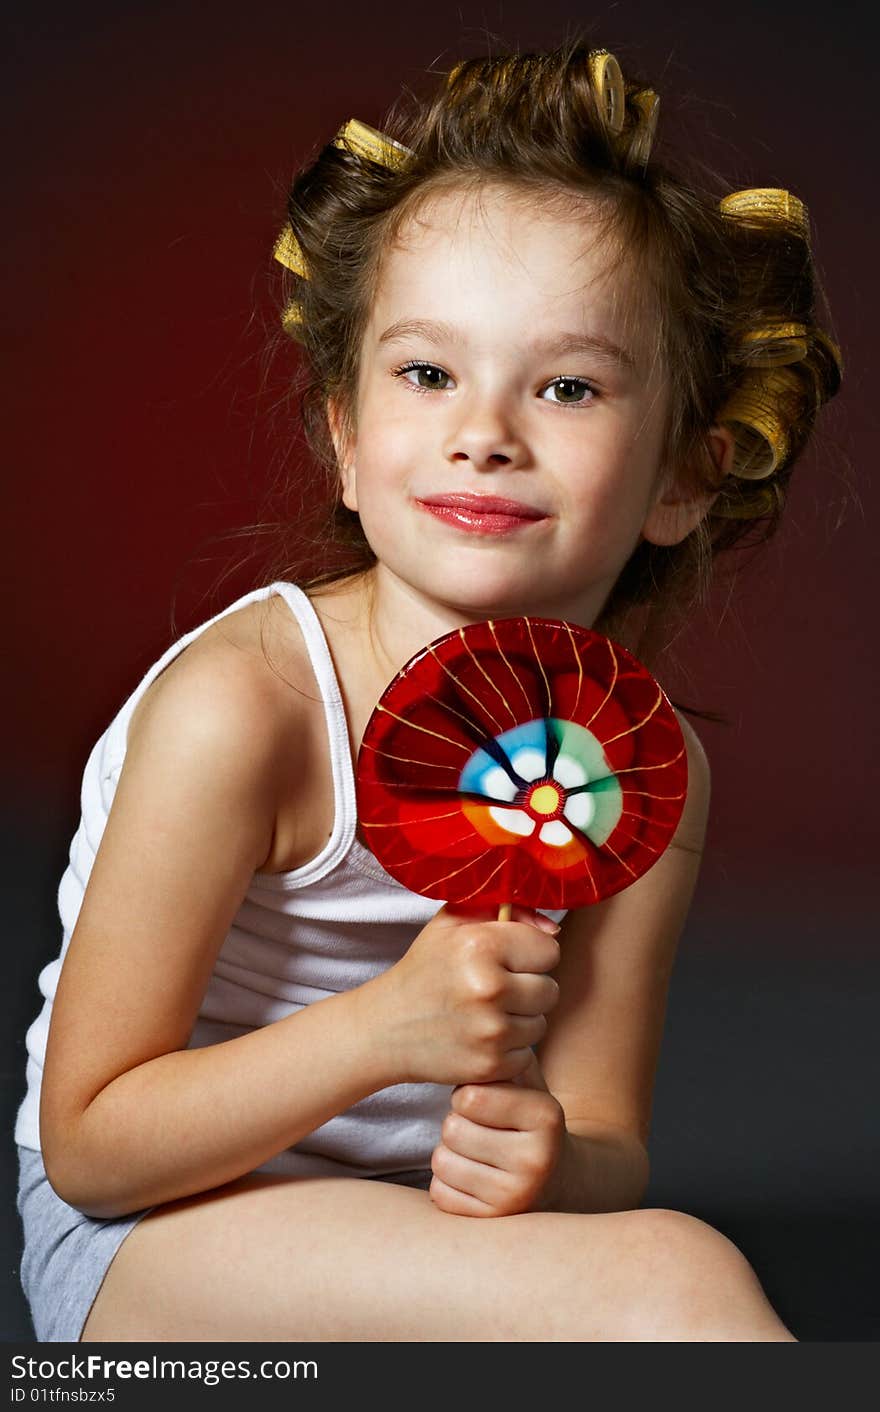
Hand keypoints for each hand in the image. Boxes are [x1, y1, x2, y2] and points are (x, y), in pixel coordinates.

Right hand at [369, 903, 559, 1086]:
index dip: (529, 955)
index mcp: (482, 945)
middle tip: (492, 989)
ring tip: (484, 1013)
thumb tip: (553, 929)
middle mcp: (489, 987)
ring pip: (540, 1024)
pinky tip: (480, 1037)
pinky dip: (508, 1049)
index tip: (504, 960)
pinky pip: (526, 1054)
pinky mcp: (489, 1066)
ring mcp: (490, 1031)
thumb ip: (508, 909)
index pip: (550, 950)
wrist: (386, 1027)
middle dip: (527, 989)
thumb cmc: (426, 968)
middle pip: (550, 989)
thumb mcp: (454, 923)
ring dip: (519, 1020)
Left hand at [429, 1051, 567, 1216]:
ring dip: (449, 1153)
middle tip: (477, 1129)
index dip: (466, 1094)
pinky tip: (472, 1178)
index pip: (469, 1097)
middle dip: (457, 1123)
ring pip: (442, 1162)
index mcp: (546, 1117)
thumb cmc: (529, 1120)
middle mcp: (535, 1161)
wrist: (562, 1180)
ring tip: (475, 1152)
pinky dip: (447, 1183)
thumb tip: (460, 1035)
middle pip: (452, 1129)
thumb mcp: (528, 1083)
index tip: (482, 1102)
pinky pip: (439, 1194)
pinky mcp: (493, 1223)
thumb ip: (501, 1057)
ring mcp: (515, 1198)